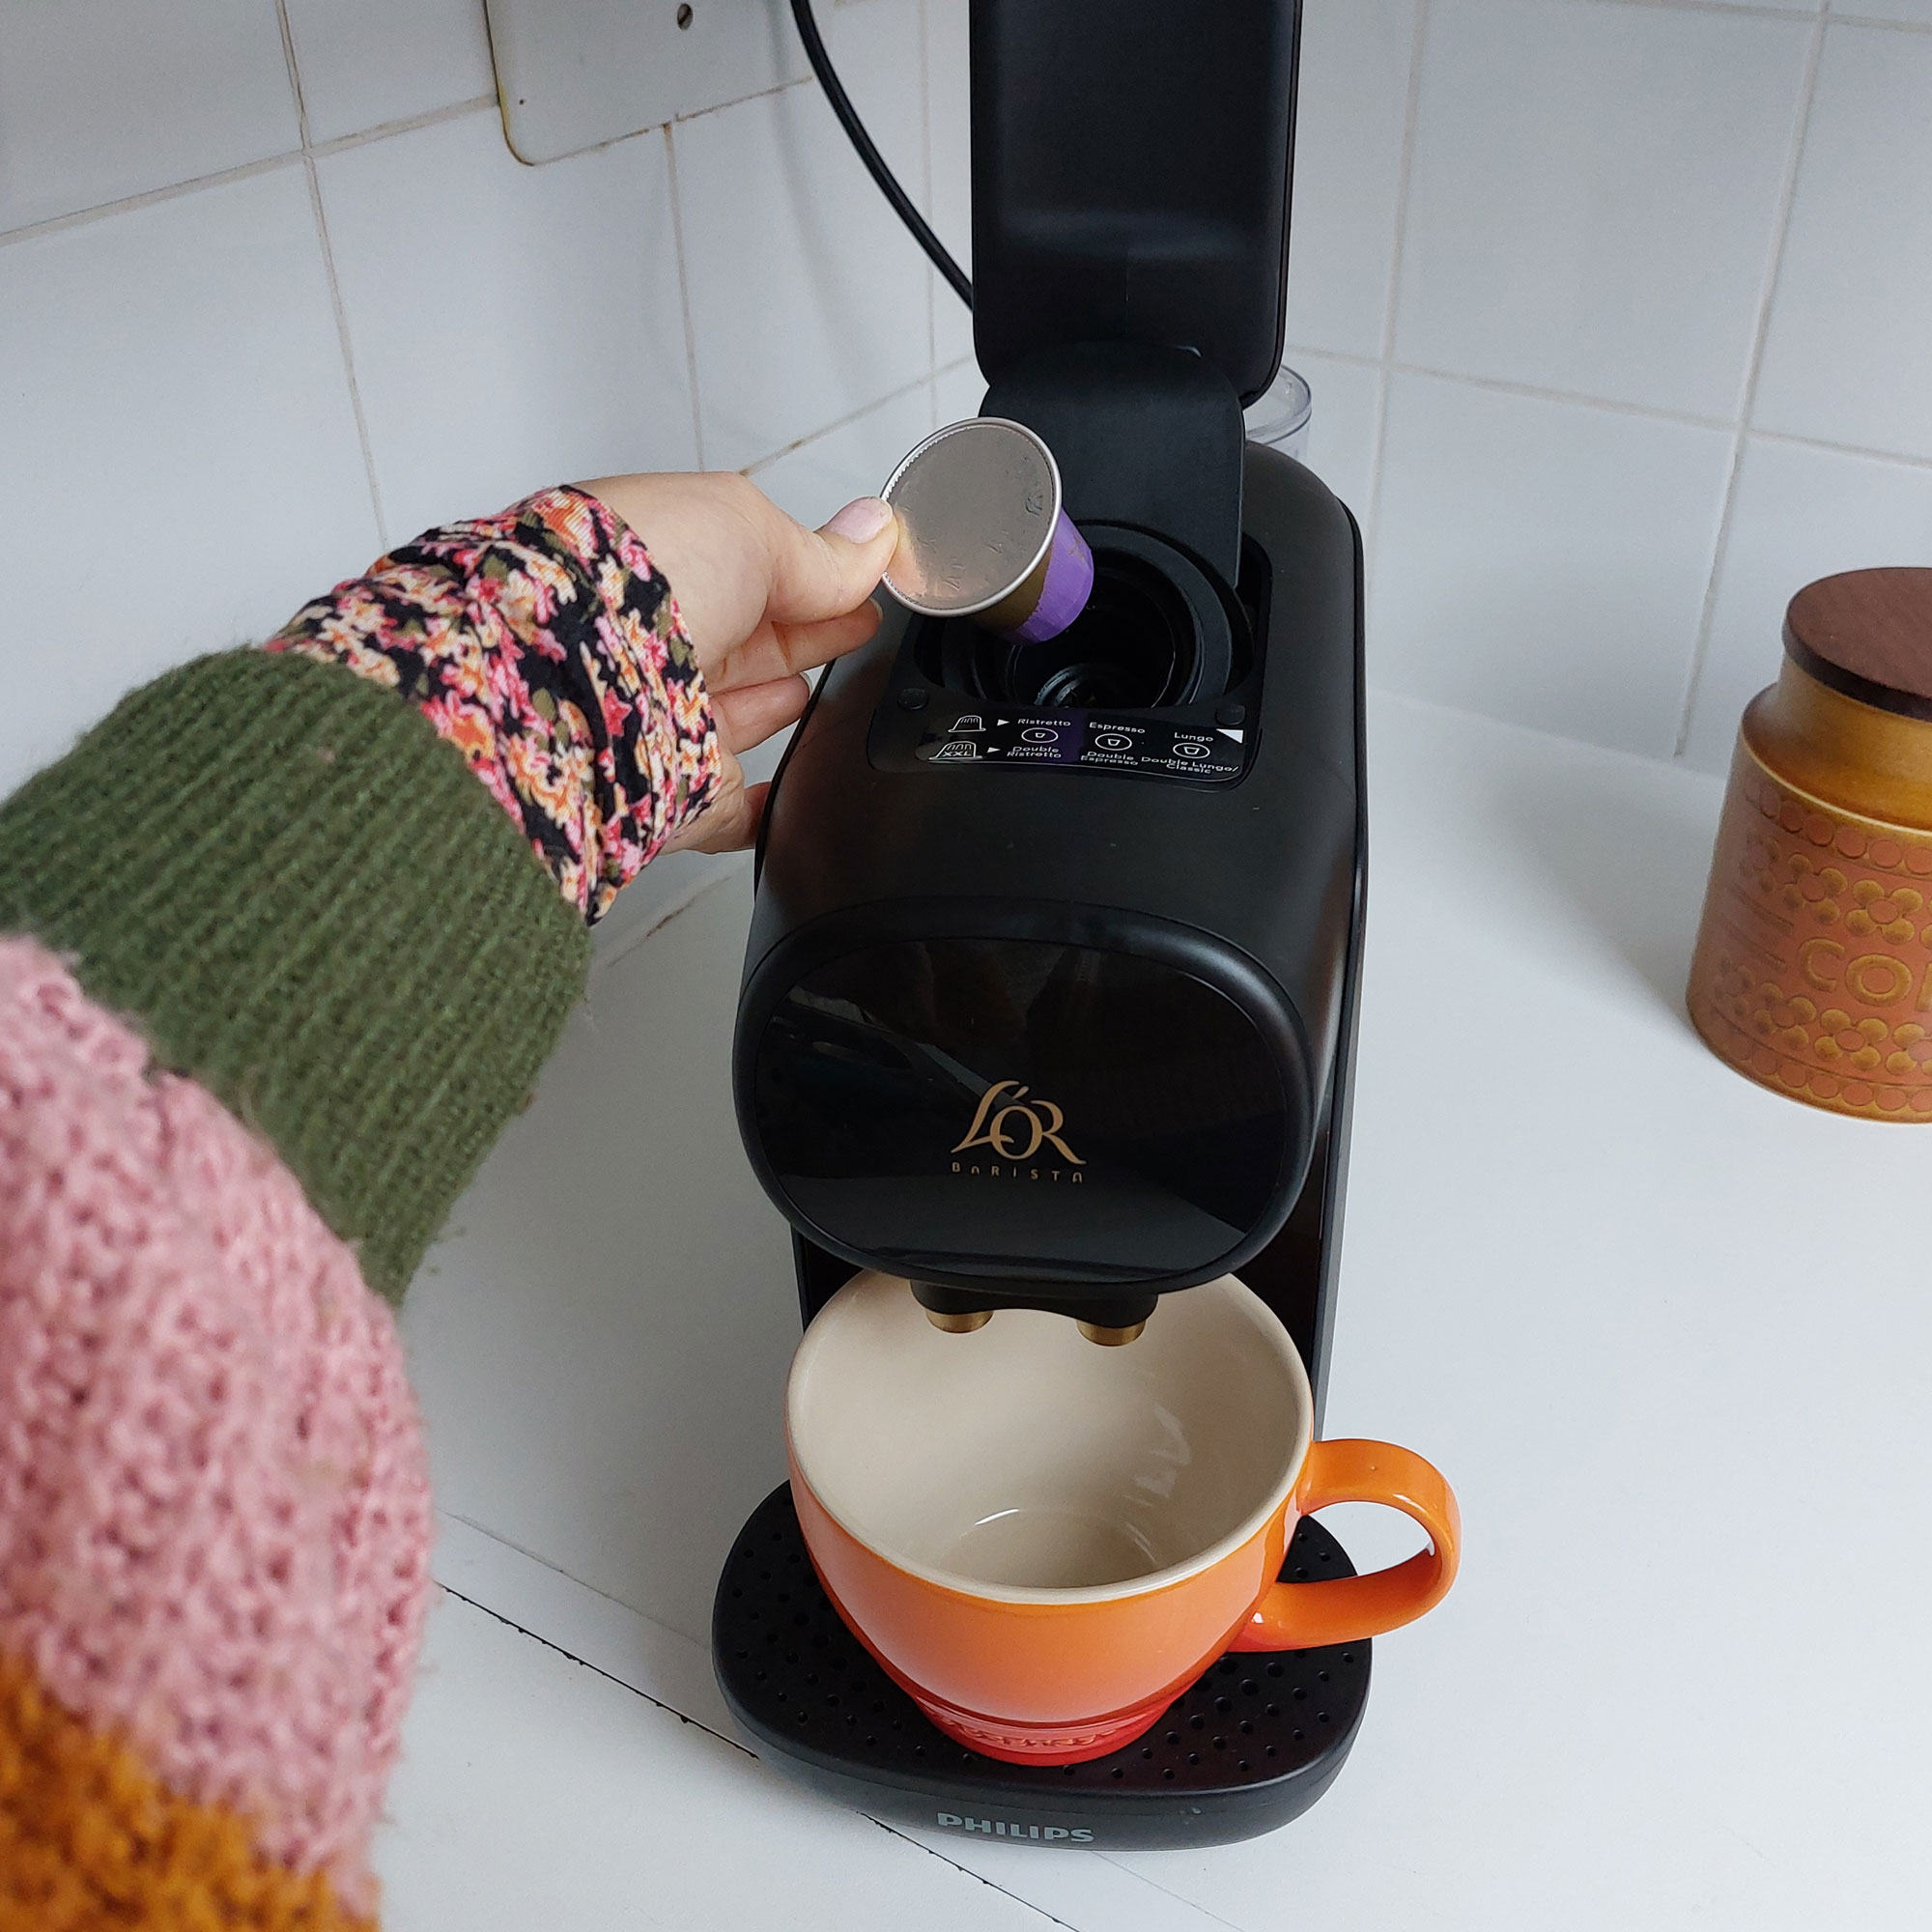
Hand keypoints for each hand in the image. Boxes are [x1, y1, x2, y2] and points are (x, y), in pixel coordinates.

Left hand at [577, 471, 898, 852]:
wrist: (574, 685)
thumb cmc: (630, 581)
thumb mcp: (745, 529)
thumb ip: (816, 550)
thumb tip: (873, 541)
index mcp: (658, 564)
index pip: (747, 570)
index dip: (808, 574)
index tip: (860, 582)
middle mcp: (651, 644)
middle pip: (746, 642)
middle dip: (804, 634)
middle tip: (859, 627)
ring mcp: (664, 724)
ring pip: (733, 719)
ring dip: (775, 709)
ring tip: (823, 698)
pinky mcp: (680, 797)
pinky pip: (729, 810)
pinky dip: (761, 809)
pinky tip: (787, 800)